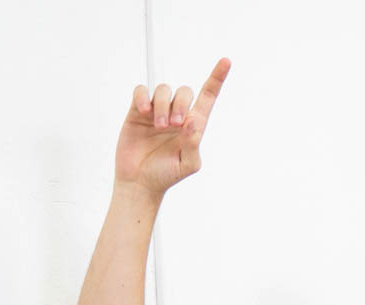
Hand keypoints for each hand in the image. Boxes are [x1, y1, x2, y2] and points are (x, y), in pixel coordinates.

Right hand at [114, 58, 230, 195]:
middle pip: (185, 91)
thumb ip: (193, 143)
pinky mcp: (137, 111)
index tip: (226, 61)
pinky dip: (143, 97)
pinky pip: (142, 91)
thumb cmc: (166, 174)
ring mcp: (157, 111)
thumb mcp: (187, 164)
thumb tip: (194, 120)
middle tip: (173, 125)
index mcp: (194, 126)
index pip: (208, 97)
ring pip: (163, 90)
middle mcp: (177, 115)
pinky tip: (143, 112)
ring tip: (158, 126)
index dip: (217, 79)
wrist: (139, 182)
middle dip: (180, 104)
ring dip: (162, 105)